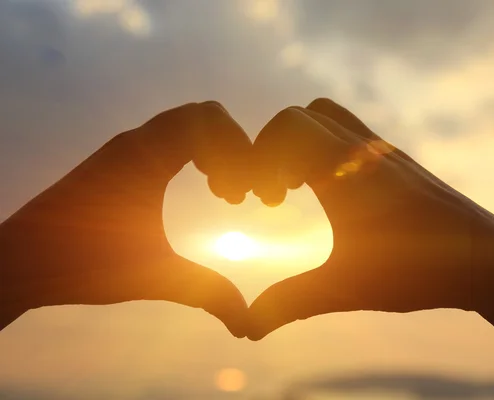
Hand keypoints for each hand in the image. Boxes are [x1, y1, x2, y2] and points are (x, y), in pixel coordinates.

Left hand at [0, 102, 250, 336]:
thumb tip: (246, 322)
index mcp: (146, 155)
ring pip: (187, 125)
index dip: (239, 150)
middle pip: (204, 115)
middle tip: (237, 194)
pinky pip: (171, 139)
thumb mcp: (153, 276)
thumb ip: (205, 291)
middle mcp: (137, 141)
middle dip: (233, 148)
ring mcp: (126, 148)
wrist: (20, 261)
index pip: (209, 120)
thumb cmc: (82, 264)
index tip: (241, 197)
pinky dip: (197, 154)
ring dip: (215, 151)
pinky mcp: (120, 160)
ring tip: (223, 194)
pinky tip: (200, 189)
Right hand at [247, 98, 493, 339]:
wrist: (485, 259)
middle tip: (275, 198)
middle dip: (272, 150)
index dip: (258, 157)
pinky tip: (330, 192)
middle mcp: (362, 149)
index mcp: (345, 168)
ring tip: (297, 189)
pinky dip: (324, 149)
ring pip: (327, 116)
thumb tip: (246, 329)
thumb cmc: (416, 271)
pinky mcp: (395, 160)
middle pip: (300, 116)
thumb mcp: (345, 288)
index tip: (263, 203)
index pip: (287, 126)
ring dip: (299, 144)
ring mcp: (381, 150)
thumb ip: (291, 302)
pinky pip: (348, 132)